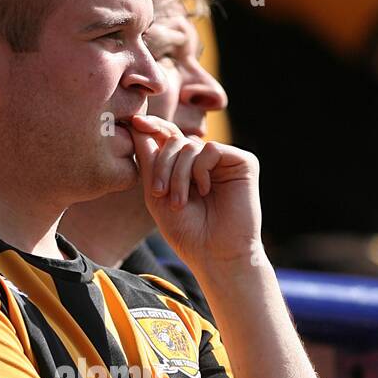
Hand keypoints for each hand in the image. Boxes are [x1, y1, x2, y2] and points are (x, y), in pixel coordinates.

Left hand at [130, 113, 264, 272]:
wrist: (215, 254)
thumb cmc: (186, 232)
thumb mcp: (156, 195)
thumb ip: (148, 161)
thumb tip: (135, 125)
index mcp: (186, 167)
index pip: (169, 137)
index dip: (153, 127)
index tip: (135, 122)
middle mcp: (206, 161)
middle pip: (175, 140)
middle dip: (162, 165)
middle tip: (160, 195)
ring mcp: (225, 161)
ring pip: (190, 146)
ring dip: (179, 175)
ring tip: (179, 202)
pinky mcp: (243, 162)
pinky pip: (211, 150)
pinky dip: (201, 171)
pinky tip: (205, 191)